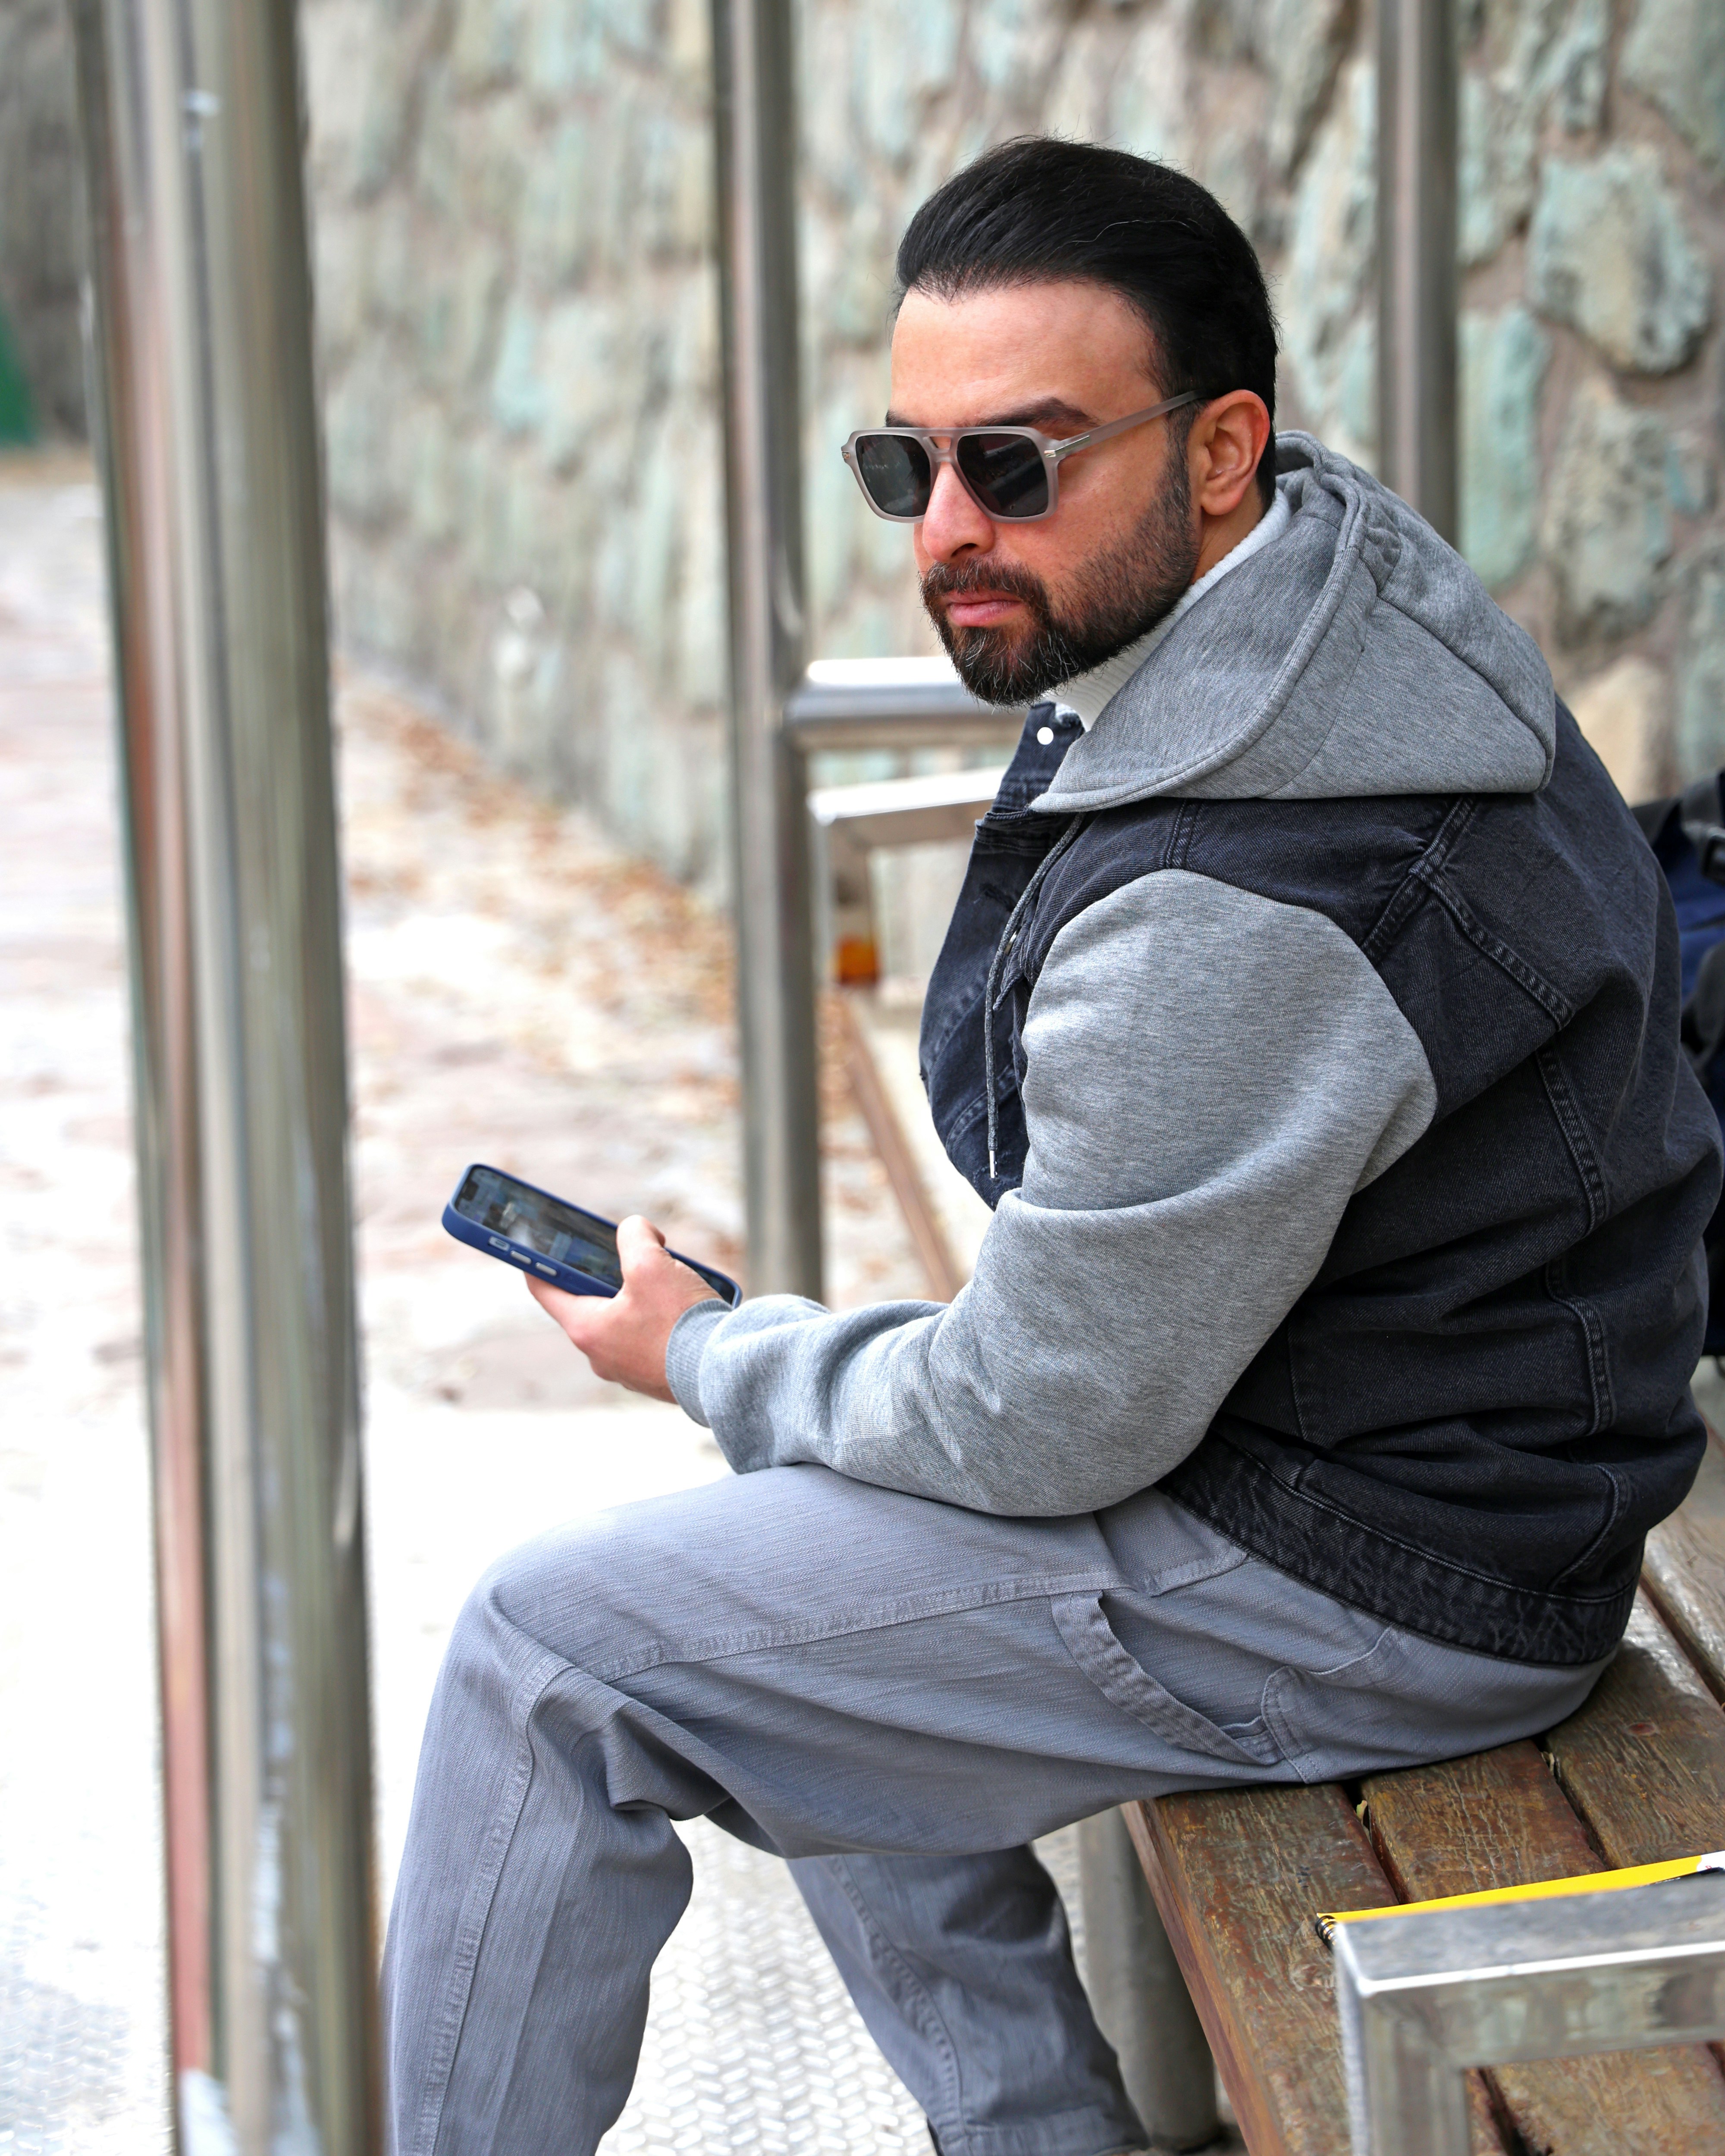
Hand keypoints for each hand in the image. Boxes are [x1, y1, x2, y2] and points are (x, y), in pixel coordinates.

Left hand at [525, 1215, 723, 1402]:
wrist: (725, 1372)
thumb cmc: (680, 1323)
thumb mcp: (652, 1263)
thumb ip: (634, 1236)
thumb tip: (637, 1232)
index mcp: (586, 1329)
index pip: (544, 1289)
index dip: (539, 1260)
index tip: (539, 1243)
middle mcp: (600, 1355)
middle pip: (591, 1301)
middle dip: (610, 1273)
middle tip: (635, 1255)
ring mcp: (628, 1370)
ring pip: (624, 1319)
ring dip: (642, 1295)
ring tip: (671, 1280)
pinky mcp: (655, 1377)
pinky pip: (648, 1338)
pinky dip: (661, 1318)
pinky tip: (686, 1307)